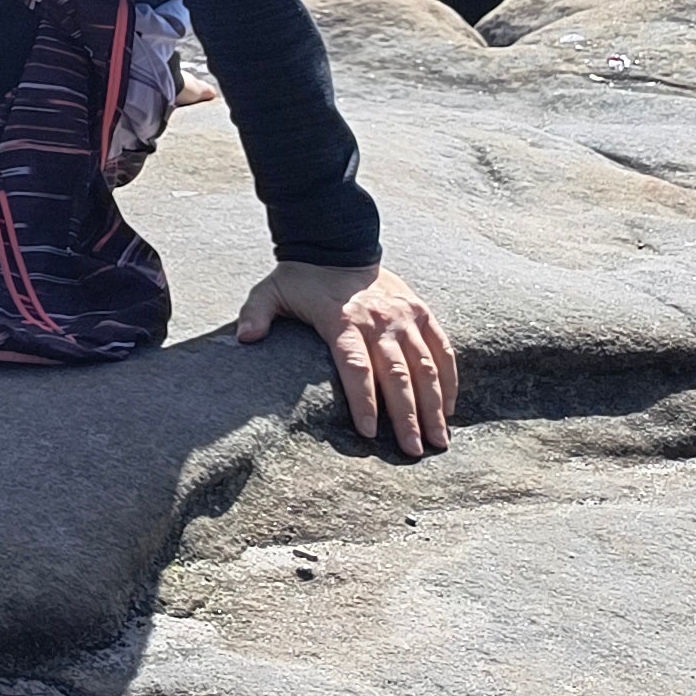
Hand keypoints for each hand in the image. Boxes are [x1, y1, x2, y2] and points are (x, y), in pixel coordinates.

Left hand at [232, 260, 455, 456]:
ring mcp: (404, 317)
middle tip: (414, 451)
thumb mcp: (271, 292)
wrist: (338, 244)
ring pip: (425, 367)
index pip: (356, 367)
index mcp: (342, 321)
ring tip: (439, 441)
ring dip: (434, 406)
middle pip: (397, 374)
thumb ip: (256, 314)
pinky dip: (450, 380)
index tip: (369, 432)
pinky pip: (442, 349)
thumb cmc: (302, 279)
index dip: (363, 400)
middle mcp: (378, 321)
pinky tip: (450, 409)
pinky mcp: (422, 312)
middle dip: (408, 416)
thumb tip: (245, 339)